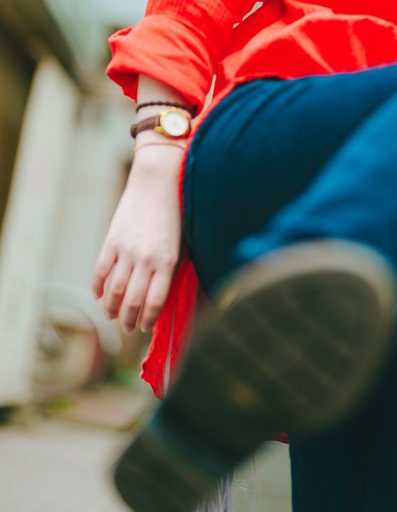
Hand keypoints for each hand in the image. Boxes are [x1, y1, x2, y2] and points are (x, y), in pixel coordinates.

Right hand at [91, 150, 183, 332]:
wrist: (159, 182)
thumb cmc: (177, 214)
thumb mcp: (182, 243)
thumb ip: (172, 269)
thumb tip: (162, 296)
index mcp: (168, 262)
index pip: (155, 302)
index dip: (148, 319)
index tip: (145, 327)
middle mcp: (146, 259)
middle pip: (132, 301)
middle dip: (128, 320)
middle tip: (127, 329)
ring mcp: (126, 250)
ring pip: (114, 291)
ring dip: (112, 309)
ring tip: (112, 317)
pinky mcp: (111, 240)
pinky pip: (100, 271)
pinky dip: (98, 287)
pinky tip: (99, 296)